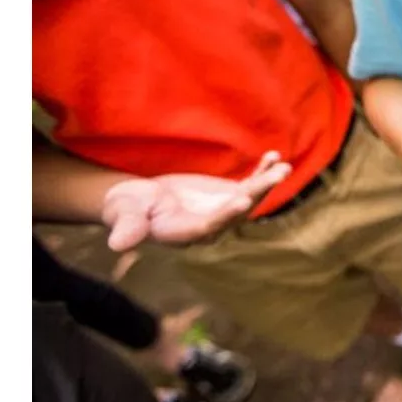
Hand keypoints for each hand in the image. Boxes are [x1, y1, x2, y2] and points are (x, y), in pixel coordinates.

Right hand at [102, 152, 291, 251]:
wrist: (138, 202)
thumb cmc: (127, 207)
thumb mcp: (125, 214)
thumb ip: (128, 227)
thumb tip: (118, 244)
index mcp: (184, 233)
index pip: (208, 227)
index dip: (225, 215)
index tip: (242, 200)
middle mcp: (209, 227)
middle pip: (237, 212)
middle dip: (258, 194)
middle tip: (278, 176)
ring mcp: (221, 213)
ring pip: (249, 199)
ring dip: (267, 183)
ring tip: (284, 167)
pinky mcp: (226, 198)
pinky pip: (249, 187)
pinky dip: (261, 172)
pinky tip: (273, 157)